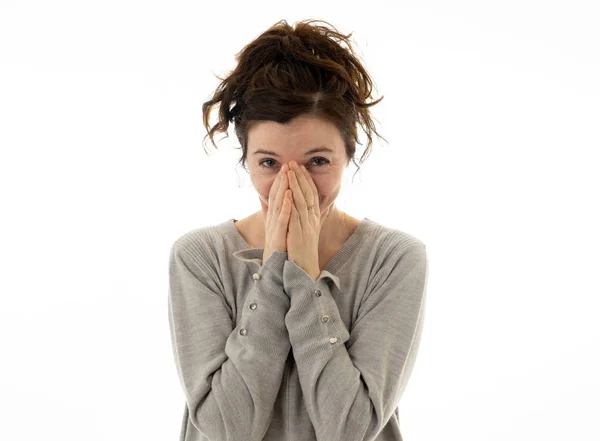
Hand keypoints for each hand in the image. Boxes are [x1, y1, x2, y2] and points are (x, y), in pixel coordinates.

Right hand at [261, 164, 291, 263]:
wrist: (279, 269)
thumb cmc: (282, 249)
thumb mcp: (282, 229)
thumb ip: (283, 216)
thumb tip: (282, 206)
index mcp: (275, 218)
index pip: (279, 195)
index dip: (283, 181)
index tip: (288, 167)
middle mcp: (273, 220)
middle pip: (277, 196)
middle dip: (282, 180)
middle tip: (287, 164)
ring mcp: (275, 227)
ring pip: (278, 204)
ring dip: (282, 188)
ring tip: (287, 174)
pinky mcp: (278, 236)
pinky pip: (282, 219)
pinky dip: (285, 206)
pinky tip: (288, 195)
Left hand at [286, 161, 328, 280]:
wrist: (304, 270)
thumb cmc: (302, 251)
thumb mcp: (305, 231)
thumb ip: (304, 218)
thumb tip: (302, 207)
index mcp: (313, 218)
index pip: (311, 195)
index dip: (306, 180)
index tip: (301, 167)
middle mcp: (311, 220)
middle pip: (307, 194)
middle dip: (301, 177)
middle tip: (294, 162)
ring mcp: (305, 226)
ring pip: (301, 201)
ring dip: (296, 185)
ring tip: (290, 171)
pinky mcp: (297, 234)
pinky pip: (295, 215)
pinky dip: (291, 202)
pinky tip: (287, 192)